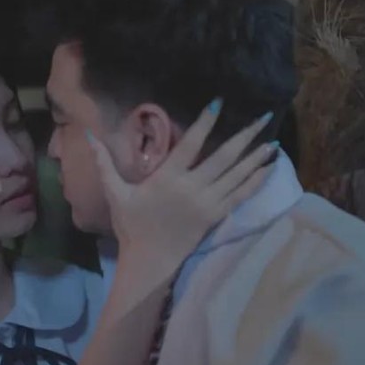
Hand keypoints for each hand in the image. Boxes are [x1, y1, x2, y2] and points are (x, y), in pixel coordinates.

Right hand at [87, 99, 276, 274]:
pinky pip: (240, 196)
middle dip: (245, 136)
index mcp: (167, 178)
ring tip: (273, 141)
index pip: (190, 144)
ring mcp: (207, 203)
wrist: (149, 261)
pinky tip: (268, 169)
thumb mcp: (115, 193)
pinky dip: (256, 181)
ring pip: (237, 175)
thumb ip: (104, 164)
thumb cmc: (131, 226)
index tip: (219, 103)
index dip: (205, 123)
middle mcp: (192, 188)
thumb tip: (90, 137)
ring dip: (256, 157)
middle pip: (224, 157)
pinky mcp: (216, 217)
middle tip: (263, 116)